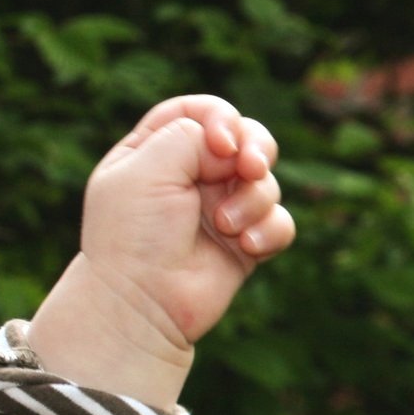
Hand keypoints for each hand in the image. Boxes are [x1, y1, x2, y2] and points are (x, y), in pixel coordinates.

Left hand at [81, 93, 294, 343]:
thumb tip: (230, 146)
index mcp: (152, 152)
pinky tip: (246, 247)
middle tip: (249, 168)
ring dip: (253, 199)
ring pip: (265, 180)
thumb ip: (191, 136)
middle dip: (256, 147)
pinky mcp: (244, 241)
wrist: (141, 303)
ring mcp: (218, 208)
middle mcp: (188, 177)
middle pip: (244, 137)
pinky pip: (280, 221)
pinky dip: (269, 230)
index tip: (221, 144)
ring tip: (226, 226)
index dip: (219, 117)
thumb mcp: (148, 168)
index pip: (197, 112)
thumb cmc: (133, 234)